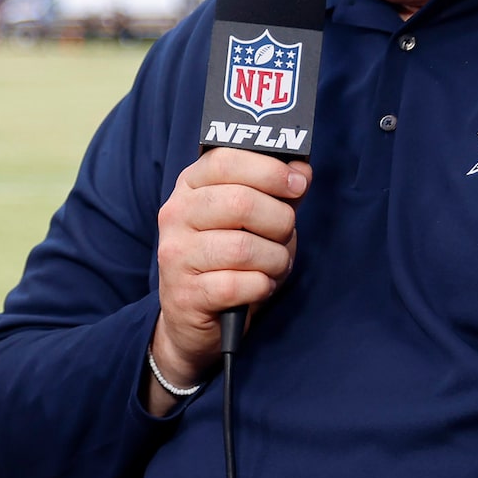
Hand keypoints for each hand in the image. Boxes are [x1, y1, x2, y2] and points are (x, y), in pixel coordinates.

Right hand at [149, 150, 310, 400]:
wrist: (191, 317)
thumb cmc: (226, 260)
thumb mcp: (249, 219)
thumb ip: (275, 192)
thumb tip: (302, 170)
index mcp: (189, 187)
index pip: (225, 161)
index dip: (268, 170)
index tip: (297, 185)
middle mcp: (175, 216)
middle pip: (240, 203)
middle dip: (279, 221)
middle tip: (285, 234)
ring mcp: (176, 256)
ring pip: (243, 247)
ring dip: (274, 259)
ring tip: (275, 265)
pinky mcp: (186, 294)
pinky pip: (239, 284)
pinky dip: (262, 286)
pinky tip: (260, 286)